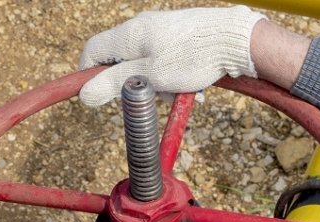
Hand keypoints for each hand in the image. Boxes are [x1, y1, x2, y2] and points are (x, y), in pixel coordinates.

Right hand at [78, 6, 265, 105]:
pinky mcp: (179, 37)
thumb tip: (85, 95)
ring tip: (179, 92)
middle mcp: (142, 28)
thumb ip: (116, 85)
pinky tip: (193, 87)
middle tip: (152, 95)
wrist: (234, 39)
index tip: (98, 94)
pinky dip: (174, 77)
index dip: (90, 75)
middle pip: (121, 61)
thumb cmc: (194, 56)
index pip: (93, 51)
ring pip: (146, 64)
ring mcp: (161, 31)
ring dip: (159, 84)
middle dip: (134, 84)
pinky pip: (166, 61)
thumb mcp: (151, 77)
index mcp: (128, 34)